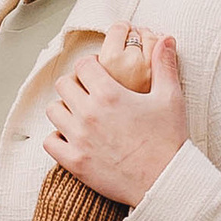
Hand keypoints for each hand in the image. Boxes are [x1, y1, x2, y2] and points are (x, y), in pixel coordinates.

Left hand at [41, 29, 186, 201]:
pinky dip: (58, 137)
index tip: (99, 73)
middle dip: (76, 85)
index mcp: (110, 94)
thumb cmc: (170, 139)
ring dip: (65, 109)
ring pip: (54, 111)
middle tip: (90, 93)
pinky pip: (50, 141)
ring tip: (82, 115)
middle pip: (64, 85)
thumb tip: (166, 38)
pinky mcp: (74, 162)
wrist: (166, 182)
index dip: (91, 66)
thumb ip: (164, 65)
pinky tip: (74, 137)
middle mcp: (89, 113)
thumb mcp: (171, 98)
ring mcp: (78, 139)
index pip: (82, 65)